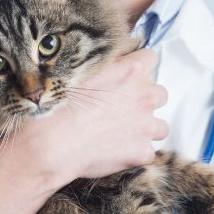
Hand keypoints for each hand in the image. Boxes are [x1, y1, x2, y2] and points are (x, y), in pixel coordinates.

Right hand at [22, 46, 168, 185]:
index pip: (150, 59)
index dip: (137, 69)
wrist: (53, 144)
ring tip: (123, 136)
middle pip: (160, 95)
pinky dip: (135, 155)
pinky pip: (147, 154)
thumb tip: (108, 66)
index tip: (127, 78)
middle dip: (145, 102)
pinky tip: (117, 154)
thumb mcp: (79, 73)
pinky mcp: (141, 152)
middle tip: (122, 111)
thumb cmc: (59, 108)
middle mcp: (145, 96)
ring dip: (146, 130)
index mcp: (131, 72)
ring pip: (160, 127)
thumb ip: (104, 68)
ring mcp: (146, 126)